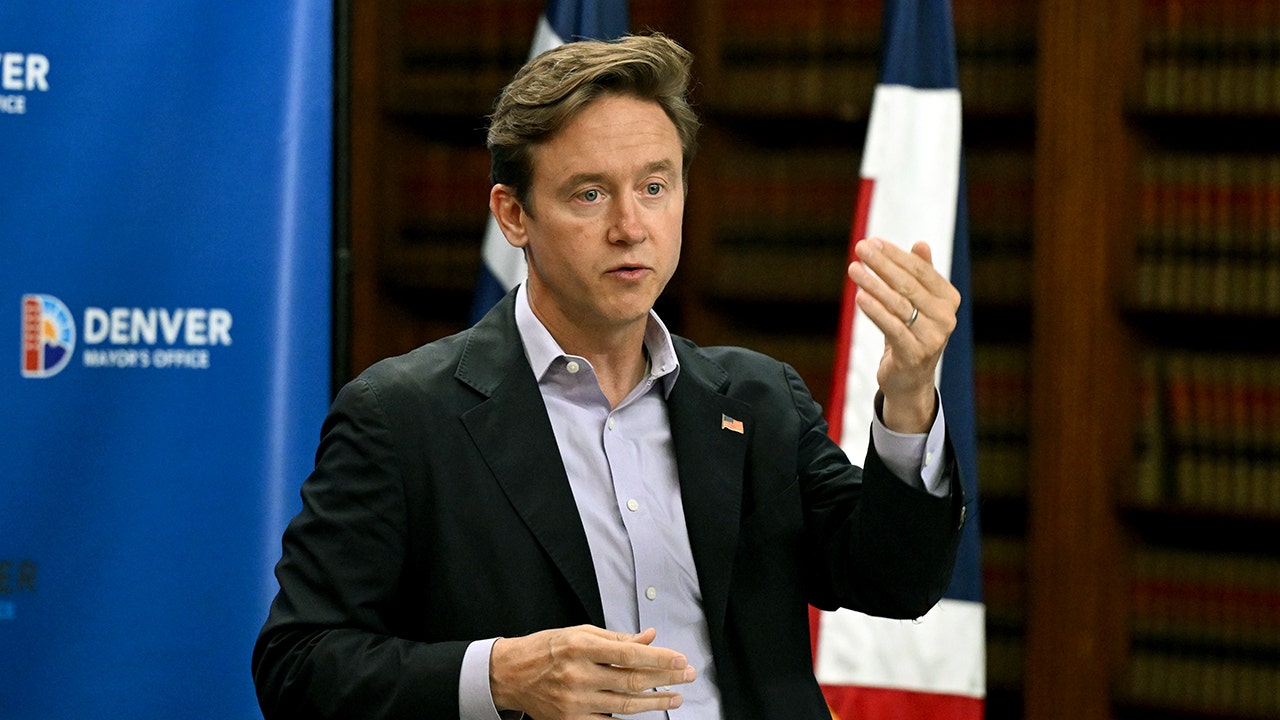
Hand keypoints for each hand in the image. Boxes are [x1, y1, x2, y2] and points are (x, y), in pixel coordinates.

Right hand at [490, 625, 695, 718]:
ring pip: (624, 706)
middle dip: (665, 679)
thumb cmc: (546, 649)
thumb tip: (650, 638)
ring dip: (655, 702)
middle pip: (632, 681)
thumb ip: (617, 639)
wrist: (510, 675)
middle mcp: (577, 675)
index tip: (680, 660)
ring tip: (675, 698)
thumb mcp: (580, 633)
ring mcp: (574, 702)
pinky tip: (647, 714)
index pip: (629, 654)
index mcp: (580, 647)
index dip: (659, 658)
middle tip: (687, 676)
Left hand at [847, 237, 959, 432]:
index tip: (873, 241)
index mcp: (949, 299)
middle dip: (882, 264)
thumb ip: (921, 274)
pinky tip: (859, 296)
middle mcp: (945, 318)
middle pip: (908, 284)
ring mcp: (932, 338)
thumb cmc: (911, 332)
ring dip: (873, 284)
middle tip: (860, 248)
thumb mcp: (917, 303)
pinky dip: (875, 311)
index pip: (920, 270)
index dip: (895, 255)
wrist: (909, 379)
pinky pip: (891, 327)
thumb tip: (921, 244)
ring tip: (853, 269)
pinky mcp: (913, 355)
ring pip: (898, 304)